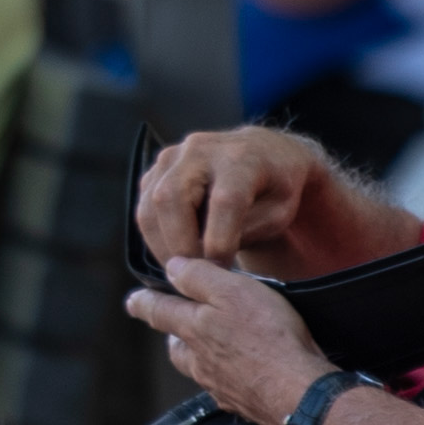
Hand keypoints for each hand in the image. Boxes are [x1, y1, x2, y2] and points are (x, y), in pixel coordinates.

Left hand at [122, 255, 323, 424]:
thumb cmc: (270, 337)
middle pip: (177, 346)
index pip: (159, 311)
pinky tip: (246, 371)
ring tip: (214, 345)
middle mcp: (199, 362)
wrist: (299, 394)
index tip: (133, 301)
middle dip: (175, 334)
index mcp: (193, 330)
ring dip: (201, 356)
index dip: (144, 302)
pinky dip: (229, 376)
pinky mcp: (242, 403)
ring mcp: (219, 386)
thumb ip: (200, 277)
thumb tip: (172, 267)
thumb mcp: (234, 291)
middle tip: (179, 324)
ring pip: (200, 368)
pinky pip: (226, 387)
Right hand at [137, 128, 405, 277]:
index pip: (224, 201)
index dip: (220, 241)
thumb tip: (207, 257)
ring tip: (183, 269)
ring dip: (161, 246)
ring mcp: (173, 154)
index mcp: (241, 156)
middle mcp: (201, 148)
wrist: (265, 153)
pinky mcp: (157, 168)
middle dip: (179, 246)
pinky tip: (177, 252)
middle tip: (193, 276)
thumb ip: (246, 232)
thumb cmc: (276, 189)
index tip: (223, 270)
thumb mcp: (279, 213)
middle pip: (171, 198)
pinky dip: (155, 236)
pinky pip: (144, 206)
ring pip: (150, 205)